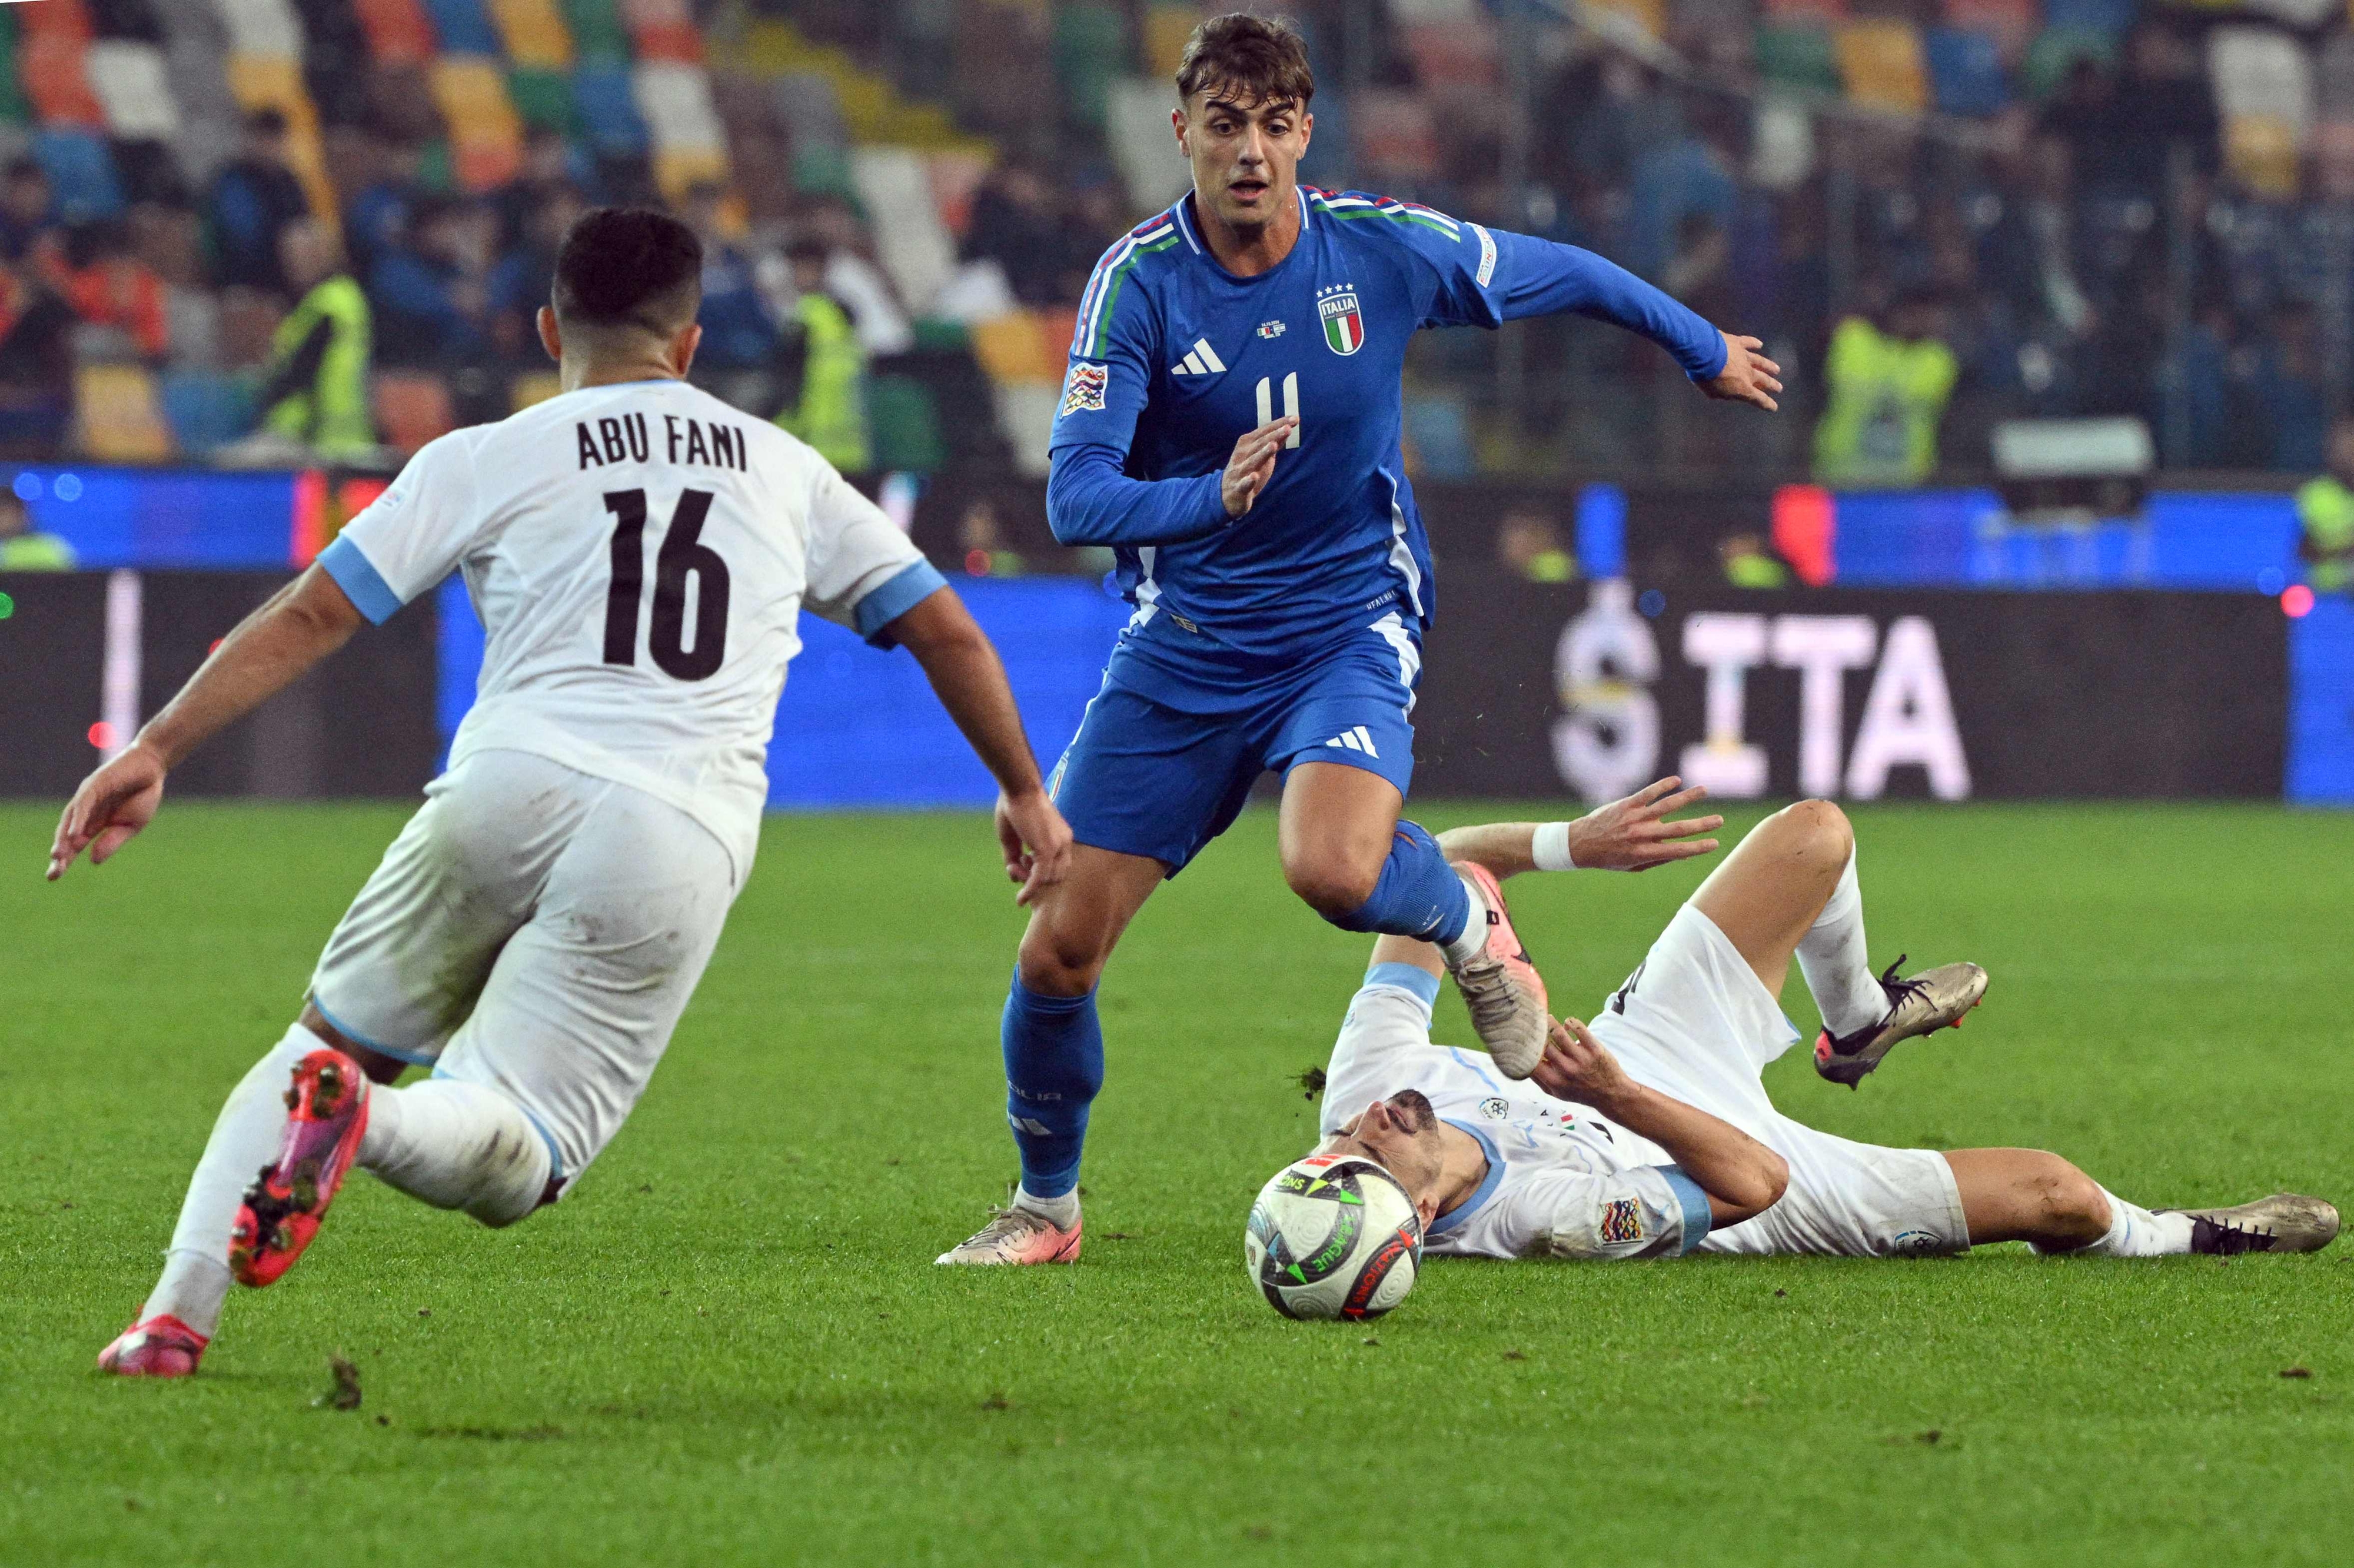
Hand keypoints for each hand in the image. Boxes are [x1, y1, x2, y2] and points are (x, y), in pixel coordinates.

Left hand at [48, 741, 166, 880]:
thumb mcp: (132, 826)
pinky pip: (83, 805)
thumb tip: (92, 861)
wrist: (153, 767)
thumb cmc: (142, 795)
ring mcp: (87, 798)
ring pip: (69, 821)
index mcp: (94, 824)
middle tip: (54, 874)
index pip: (74, 845)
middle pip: (67, 836)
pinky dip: (77, 820)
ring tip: (58, 857)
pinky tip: (73, 835)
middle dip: (61, 854)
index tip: (54, 877)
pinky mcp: (94, 786)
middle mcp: (85, 812)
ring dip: (63, 839)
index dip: (64, 860)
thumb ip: (112, 841)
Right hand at [994, 787, 1073, 906]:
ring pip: (1047, 879)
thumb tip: (1013, 876)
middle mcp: (1064, 842)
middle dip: (1035, 878)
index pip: (1057, 865)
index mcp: (1061, 837)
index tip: (1020, 865)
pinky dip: (1030, 890)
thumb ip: (1014, 856)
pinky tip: (1020, 899)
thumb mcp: (1012, 836)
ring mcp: (1059, 846)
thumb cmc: (1014, 805)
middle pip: (1056, 875)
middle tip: (1015, 866)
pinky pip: (1039, 878)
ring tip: (1012, 865)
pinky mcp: (1047, 849)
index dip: (1040, 871)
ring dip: (1028, 881)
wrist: (1018, 787)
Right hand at [1221, 416, 1297, 517]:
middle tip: (1288, 428)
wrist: (1228, 494)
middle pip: (1260, 443)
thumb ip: (1273, 442)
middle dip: (1274, 435)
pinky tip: (1254, 477)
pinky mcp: (1239, 488)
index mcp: (1247, 443)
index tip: (1295, 418)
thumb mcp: (1261, 454)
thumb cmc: (1247, 470)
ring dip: (1263, 453)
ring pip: (1253, 461)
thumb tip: (1288, 428)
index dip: (1279, 424)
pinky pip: (1244, 484)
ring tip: (1273, 445)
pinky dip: (1249, 480)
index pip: (1265, 431)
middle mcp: (1242, 454)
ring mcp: (1240, 470)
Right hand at [1530, 1016, 1633, 1107]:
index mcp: (1554, 1081)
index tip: (1519, 1039)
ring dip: (1550, 1022)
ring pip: (1559, 1033)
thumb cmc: (1580, 1092)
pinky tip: (1567, 1024)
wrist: (1611, 1094)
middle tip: (1531, 1023)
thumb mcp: (1557, 1093)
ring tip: (1546, 1017)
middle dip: (1535, 1032)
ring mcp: (1581, 1058)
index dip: (1523, 1049)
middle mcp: (1566, 1069)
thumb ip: (1539, 1079)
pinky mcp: (1594, 1048)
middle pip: (1543, 1045)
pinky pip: (1579, 1028)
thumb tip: (1522, 1062)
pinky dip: (1570, 1022)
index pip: (1532, 1061)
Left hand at [1566, 776, 1721, 871]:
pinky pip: (1648, 792)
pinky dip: (1663, 785)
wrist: (1579, 844)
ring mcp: (1634, 818)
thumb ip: (1658, 860)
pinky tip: (1677, 780)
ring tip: (1704, 791)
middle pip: (1678, 829)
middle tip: (1719, 820)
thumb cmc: (1609, 857)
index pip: (1678, 851)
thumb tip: (1684, 854)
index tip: (1716, 843)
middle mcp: (1641, 835)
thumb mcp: (1633, 866)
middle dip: (1702, 825)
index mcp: (1644, 853)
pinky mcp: (1626, 804)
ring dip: (1688, 797)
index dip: (1698, 847)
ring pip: (1666, 805)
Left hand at [1700, 333, 1780, 411]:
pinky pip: (1749, 343)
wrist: (1704, 353)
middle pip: (1764, 380)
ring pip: (1761, 362)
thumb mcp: (1713, 393)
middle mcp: (1748, 373)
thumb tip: (1729, 391)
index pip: (1759, 399)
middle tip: (1779, 387)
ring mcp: (1745, 356)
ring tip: (1777, 369)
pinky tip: (1760, 344)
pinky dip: (1754, 343)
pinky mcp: (1738, 343)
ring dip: (1769, 366)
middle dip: (1772, 385)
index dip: (1767, 404)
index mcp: (1743, 388)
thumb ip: (1723, 393)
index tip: (1774, 407)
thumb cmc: (1706, 377)